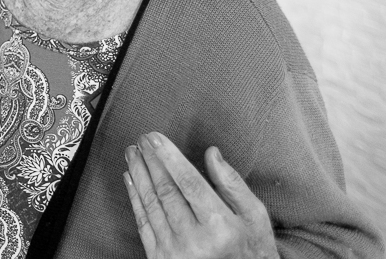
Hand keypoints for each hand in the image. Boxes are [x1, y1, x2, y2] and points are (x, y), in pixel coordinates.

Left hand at [124, 132, 277, 258]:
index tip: (156, 138)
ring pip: (151, 204)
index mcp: (220, 227)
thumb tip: (212, 153)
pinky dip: (135, 198)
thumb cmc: (252, 251)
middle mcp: (195, 241)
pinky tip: (131, 180)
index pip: (188, 182)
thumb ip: (233, 185)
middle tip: (142, 139)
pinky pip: (143, 223)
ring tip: (133, 154)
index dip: (169, 156)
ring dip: (139, 175)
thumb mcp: (255, 219)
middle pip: (166, 190)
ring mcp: (174, 252)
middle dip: (151, 161)